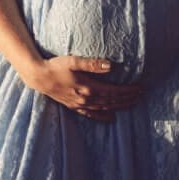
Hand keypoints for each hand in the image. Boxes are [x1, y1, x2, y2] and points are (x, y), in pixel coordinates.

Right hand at [22, 54, 141, 121]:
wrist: (39, 77)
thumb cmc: (56, 66)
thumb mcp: (74, 61)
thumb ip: (93, 64)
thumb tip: (111, 66)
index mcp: (88, 88)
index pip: (113, 91)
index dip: (127, 90)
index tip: (139, 88)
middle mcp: (86, 99)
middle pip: (111, 100)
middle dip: (127, 98)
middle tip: (140, 96)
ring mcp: (80, 104)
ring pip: (104, 108)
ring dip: (119, 106)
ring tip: (131, 104)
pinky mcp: (74, 106)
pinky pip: (91, 114)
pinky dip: (102, 116)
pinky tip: (110, 118)